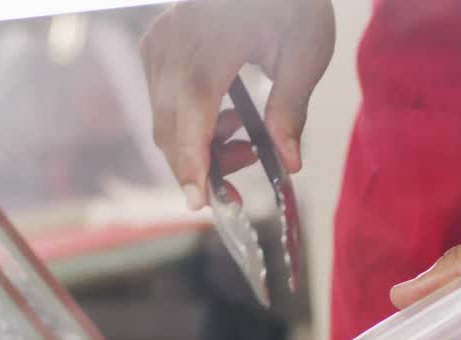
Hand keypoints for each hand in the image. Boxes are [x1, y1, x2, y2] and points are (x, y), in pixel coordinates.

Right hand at [141, 0, 334, 209]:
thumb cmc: (288, 2)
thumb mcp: (306, 49)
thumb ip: (291, 107)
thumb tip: (289, 161)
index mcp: (213, 39)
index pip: (193, 109)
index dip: (193, 159)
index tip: (199, 199)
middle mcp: (174, 42)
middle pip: (170, 126)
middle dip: (200, 165)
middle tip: (244, 170)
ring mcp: (158, 44)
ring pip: (162, 121)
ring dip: (196, 146)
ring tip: (242, 134)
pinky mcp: (154, 48)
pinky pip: (160, 104)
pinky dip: (187, 125)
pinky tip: (224, 115)